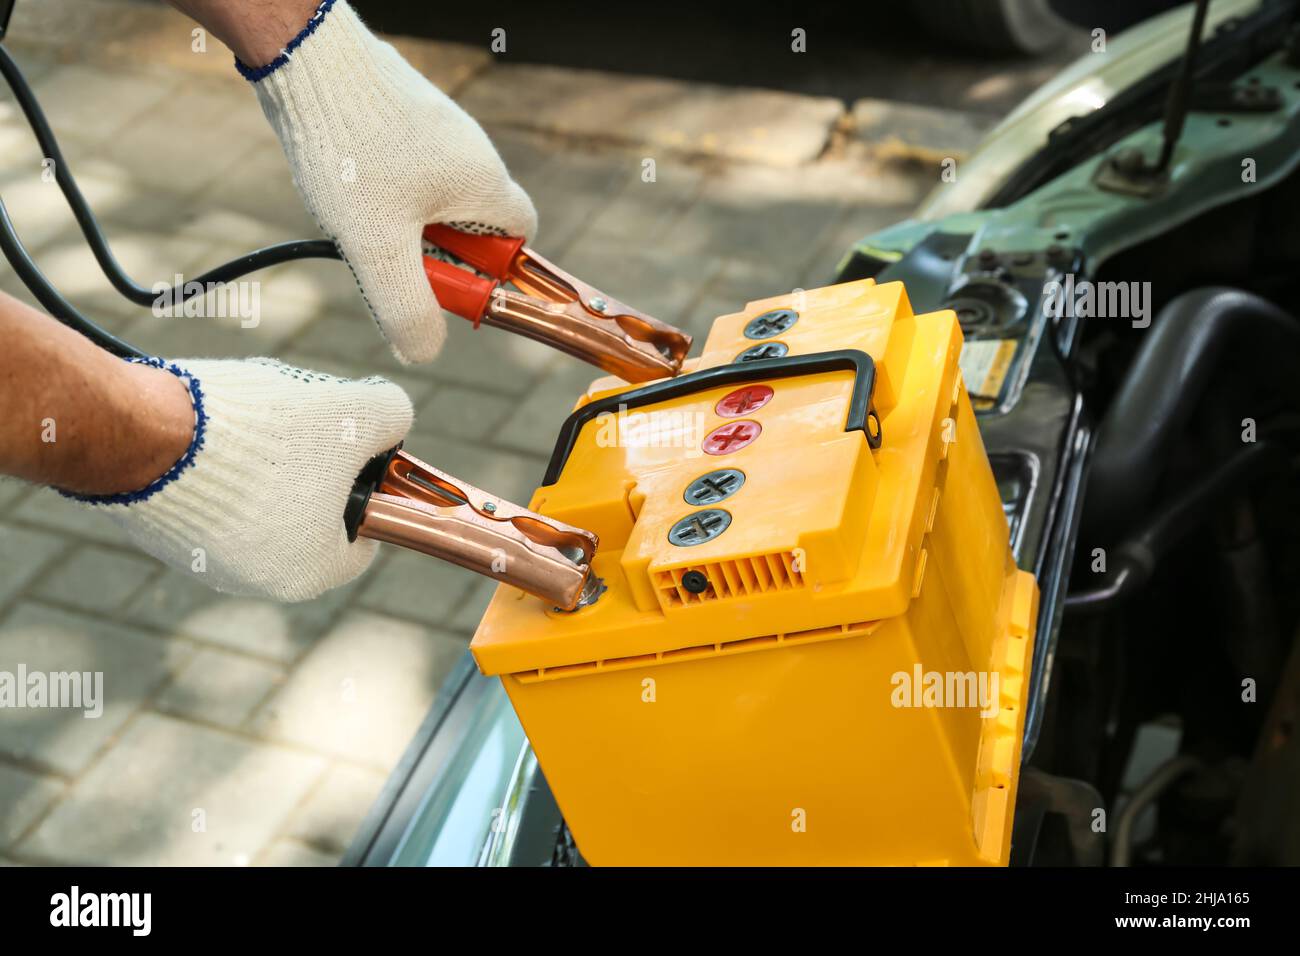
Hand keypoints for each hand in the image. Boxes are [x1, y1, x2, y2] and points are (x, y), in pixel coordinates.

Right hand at [69, 357, 412, 601]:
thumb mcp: (354, 410)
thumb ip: (391, 415)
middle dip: (316, 471)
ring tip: (257, 422)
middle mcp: (257, 582)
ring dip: (267, 464)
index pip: (365, 537)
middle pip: (313, 518)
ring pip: (261, 505)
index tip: (360, 453)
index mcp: (311, 571)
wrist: (144, 436)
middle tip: (307, 425)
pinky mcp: (164, 536)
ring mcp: (205, 563)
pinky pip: (212, 499)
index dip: (371, 488)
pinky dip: (220, 466)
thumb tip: (393, 419)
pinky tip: (214, 432)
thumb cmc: (265, 435)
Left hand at [245, 0, 536, 362]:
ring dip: (405, 222)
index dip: (494, 271)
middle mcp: (473, 152)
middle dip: (437, 250)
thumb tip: (423, 354)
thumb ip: (407, 307)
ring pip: (436, 196)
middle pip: (475, 223)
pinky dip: (384, 189)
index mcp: (485, 184)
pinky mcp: (404, 113)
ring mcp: (438, 128)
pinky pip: (408, 167)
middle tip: (392, 257)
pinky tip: (346, 185)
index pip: (522, 239)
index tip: (451, 282)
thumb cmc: (351, 151)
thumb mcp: (377, 248)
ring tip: (360, 219)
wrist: (307, 58)